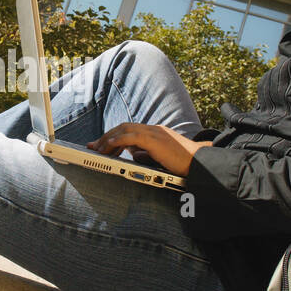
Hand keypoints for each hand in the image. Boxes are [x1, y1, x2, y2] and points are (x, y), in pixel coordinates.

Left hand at [86, 123, 212, 176]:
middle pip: (123, 128)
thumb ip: (147, 154)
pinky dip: (118, 140)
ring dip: (108, 139)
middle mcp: (152, 129)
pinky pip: (132, 137)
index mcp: (153, 133)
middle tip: (92, 146)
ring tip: (97, 148)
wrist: (199, 162)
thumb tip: (134, 155)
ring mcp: (154, 133)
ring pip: (124, 130)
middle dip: (105, 137)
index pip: (128, 131)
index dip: (112, 137)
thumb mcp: (160, 158)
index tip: (100, 145)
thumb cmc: (182, 162)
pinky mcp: (155, 139)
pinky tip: (109, 145)